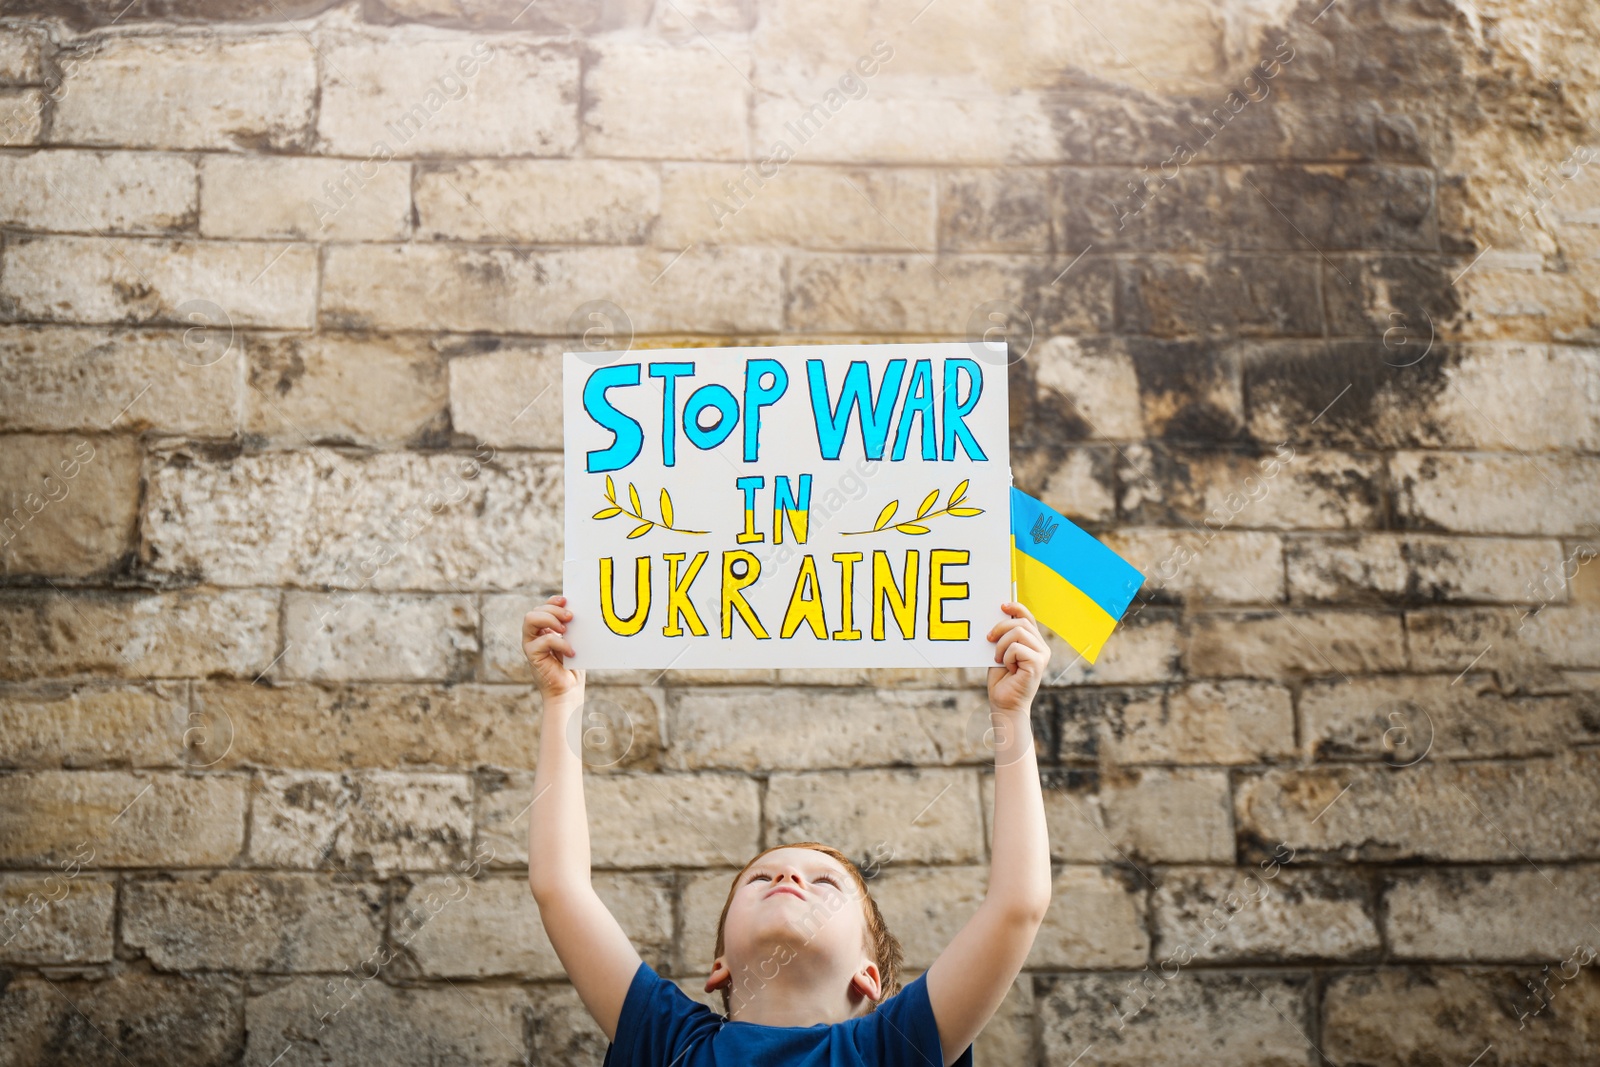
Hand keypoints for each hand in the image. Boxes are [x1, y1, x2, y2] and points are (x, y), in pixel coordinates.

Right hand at [523, 595, 583, 701]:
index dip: (552, 601)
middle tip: (570, 617)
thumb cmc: (573, 665)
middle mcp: (534, 635)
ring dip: (549, 619)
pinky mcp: (532, 655)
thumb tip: (576, 611)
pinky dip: (560, 643)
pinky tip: (571, 651)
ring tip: (565, 629)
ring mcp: (531, 644)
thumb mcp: (574, 641)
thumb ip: (571, 627)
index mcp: (543, 629)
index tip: (567, 600)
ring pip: (530, 619)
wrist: (569, 689)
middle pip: (535, 610)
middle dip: (553, 609)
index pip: (542, 607)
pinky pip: (544, 640)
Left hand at [986, 602, 1048, 716]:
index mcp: (1034, 642)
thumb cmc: (1002, 679)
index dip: (1016, 607)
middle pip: (1021, 622)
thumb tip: (999, 614)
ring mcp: (1042, 655)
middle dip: (1000, 627)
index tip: (1001, 605)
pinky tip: (1008, 668)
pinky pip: (1016, 648)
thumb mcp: (1001, 651)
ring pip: (1018, 632)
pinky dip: (1006, 657)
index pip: (1028, 617)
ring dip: (1001, 645)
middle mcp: (1042, 647)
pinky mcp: (1038, 663)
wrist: (1004, 703)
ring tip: (999, 659)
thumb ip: (1004, 635)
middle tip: (988, 639)